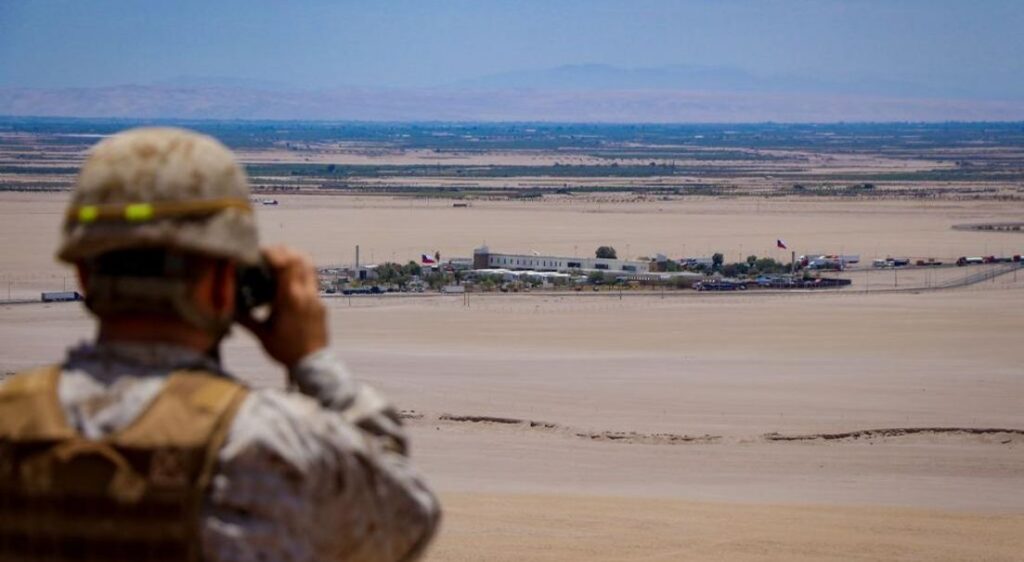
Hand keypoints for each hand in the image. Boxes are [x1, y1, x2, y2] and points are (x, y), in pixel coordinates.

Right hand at [239, 245, 327, 369]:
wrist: (313, 364)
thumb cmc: (286, 351)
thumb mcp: (262, 334)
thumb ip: (244, 319)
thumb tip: (226, 308)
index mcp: (291, 298)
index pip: (286, 263)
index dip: (273, 253)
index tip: (259, 252)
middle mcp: (306, 294)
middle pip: (300, 258)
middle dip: (283, 251)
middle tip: (268, 255)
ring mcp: (316, 297)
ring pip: (310, 267)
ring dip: (295, 260)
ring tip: (278, 265)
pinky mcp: (321, 303)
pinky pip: (312, 281)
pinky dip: (300, 274)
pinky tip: (287, 285)